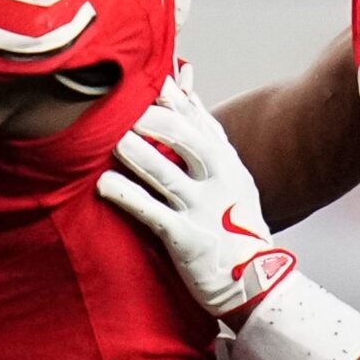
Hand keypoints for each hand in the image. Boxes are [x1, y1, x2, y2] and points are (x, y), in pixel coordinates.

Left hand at [99, 74, 296, 323]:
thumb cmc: (233, 224)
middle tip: (129, 107)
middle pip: (191, 145)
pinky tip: (104, 186)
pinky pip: (156, 216)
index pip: (200, 122)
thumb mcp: (231, 174)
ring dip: (141, 158)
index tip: (152, 75)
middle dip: (160, 124)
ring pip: (169, 178)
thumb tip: (187, 82)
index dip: (176, 97)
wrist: (255, 283)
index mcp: (227, 164)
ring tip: (114, 140)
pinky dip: (130, 199)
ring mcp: (204, 212)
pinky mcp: (187, 241)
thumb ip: (205, 131)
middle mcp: (218, 183)